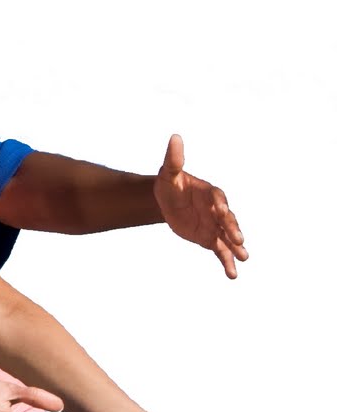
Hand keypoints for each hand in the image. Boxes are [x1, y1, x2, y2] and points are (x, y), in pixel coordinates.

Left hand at [154, 135, 247, 278]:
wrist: (168, 201)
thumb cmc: (170, 183)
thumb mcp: (168, 173)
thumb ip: (173, 159)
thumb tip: (174, 137)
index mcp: (209, 193)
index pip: (217, 198)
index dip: (219, 204)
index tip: (221, 211)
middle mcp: (217, 210)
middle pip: (228, 219)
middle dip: (233, 229)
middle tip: (239, 239)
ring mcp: (216, 225)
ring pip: (228, 237)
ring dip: (236, 247)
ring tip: (244, 258)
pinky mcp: (210, 238)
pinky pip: (220, 251)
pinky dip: (226, 261)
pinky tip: (232, 274)